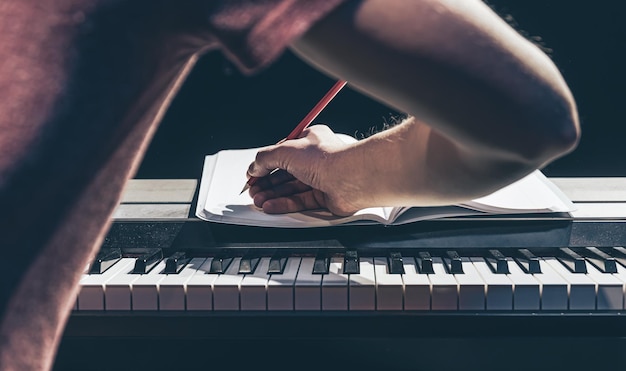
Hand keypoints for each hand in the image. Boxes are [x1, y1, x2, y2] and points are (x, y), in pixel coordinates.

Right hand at [247, 125, 361, 215]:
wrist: (350, 178)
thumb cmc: (326, 159)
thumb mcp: (285, 151)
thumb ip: (264, 158)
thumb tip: (253, 167)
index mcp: (308, 140)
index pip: (281, 153)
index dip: (264, 165)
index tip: (252, 176)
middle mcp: (316, 159)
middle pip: (285, 173)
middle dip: (266, 183)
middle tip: (253, 191)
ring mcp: (321, 179)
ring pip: (291, 189)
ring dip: (273, 195)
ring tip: (258, 201)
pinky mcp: (325, 197)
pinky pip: (300, 201)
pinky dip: (284, 204)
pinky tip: (271, 206)